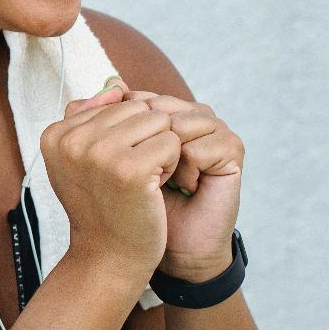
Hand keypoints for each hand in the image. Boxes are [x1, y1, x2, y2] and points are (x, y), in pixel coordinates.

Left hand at [123, 89, 243, 279]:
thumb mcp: (105, 160)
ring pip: (179, 125)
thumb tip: (112, 83)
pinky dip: (187, 171)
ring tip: (164, 183)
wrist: (159, 246)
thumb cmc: (131, 204)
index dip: (125, 132)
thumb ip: (96, 120)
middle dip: (143, 147)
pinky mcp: (231, 150)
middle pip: (159, 108)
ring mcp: (212, 130)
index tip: (121, 164)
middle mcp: (188, 116)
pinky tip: (187, 187)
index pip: (139, 99)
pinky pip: (200, 147)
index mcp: (162, 114)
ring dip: (164, 161)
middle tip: (144, 177)